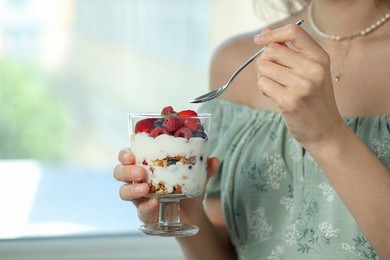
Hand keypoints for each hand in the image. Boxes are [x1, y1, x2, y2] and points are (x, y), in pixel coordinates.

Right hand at [113, 148, 219, 223]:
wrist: (192, 213)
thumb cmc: (187, 187)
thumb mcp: (197, 175)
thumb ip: (205, 168)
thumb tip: (214, 160)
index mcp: (146, 164)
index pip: (127, 156)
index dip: (124, 154)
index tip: (131, 154)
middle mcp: (138, 180)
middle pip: (119, 172)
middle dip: (126, 170)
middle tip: (140, 171)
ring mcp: (139, 198)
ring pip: (123, 192)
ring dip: (132, 189)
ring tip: (145, 188)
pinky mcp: (145, 213)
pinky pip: (140, 211)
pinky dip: (146, 207)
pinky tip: (154, 203)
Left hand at [254, 23, 344, 149]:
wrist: (325, 130)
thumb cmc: (314, 98)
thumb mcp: (310, 70)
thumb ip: (289, 49)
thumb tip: (265, 32)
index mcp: (319, 57)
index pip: (293, 31)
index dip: (272, 34)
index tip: (259, 40)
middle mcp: (313, 68)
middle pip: (271, 51)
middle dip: (265, 61)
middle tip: (273, 75)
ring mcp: (302, 85)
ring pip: (263, 67)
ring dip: (264, 77)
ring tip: (277, 87)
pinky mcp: (290, 101)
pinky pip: (263, 84)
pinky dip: (264, 89)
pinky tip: (275, 96)